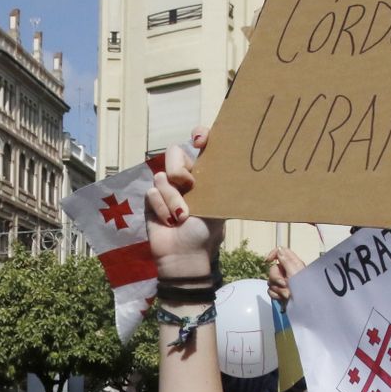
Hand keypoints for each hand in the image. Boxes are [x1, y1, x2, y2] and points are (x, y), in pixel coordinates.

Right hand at [146, 128, 223, 279]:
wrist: (184, 255)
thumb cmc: (206, 233)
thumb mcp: (219, 208)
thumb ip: (222, 186)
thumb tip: (238, 167)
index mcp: (204, 175)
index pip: (202, 144)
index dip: (200, 135)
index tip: (199, 140)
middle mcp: (184, 177)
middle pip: (174, 152)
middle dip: (178, 168)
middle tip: (187, 185)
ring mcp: (167, 188)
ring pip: (162, 177)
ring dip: (173, 199)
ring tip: (181, 218)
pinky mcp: (152, 200)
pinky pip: (152, 192)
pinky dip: (162, 208)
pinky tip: (169, 222)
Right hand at [267, 246, 305, 306]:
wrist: (304, 307)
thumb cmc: (304, 289)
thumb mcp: (295, 273)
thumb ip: (286, 260)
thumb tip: (279, 249)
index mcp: (293, 264)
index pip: (281, 252)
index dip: (273, 254)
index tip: (268, 261)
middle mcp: (287, 272)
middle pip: (273, 269)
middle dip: (276, 278)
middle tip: (284, 284)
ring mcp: (283, 283)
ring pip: (270, 281)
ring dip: (278, 289)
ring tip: (287, 294)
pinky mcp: (280, 292)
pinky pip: (270, 291)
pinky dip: (276, 295)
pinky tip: (283, 298)